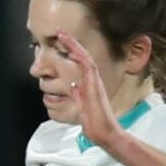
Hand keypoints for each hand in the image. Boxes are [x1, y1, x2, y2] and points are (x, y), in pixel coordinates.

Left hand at [56, 30, 130, 151]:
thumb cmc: (95, 124)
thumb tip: (73, 86)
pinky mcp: (95, 87)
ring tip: (63, 35)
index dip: (72, 51)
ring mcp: (95, 83)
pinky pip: (89, 68)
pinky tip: (72, 50)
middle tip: (60, 32)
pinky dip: (81, 57)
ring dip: (74, 46)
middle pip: (83, 56)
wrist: (105, 134)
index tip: (61, 41)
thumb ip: (78, 96)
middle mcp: (94, 81)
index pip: (80, 63)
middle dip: (71, 43)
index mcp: (89, 84)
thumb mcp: (82, 107)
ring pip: (85, 58)